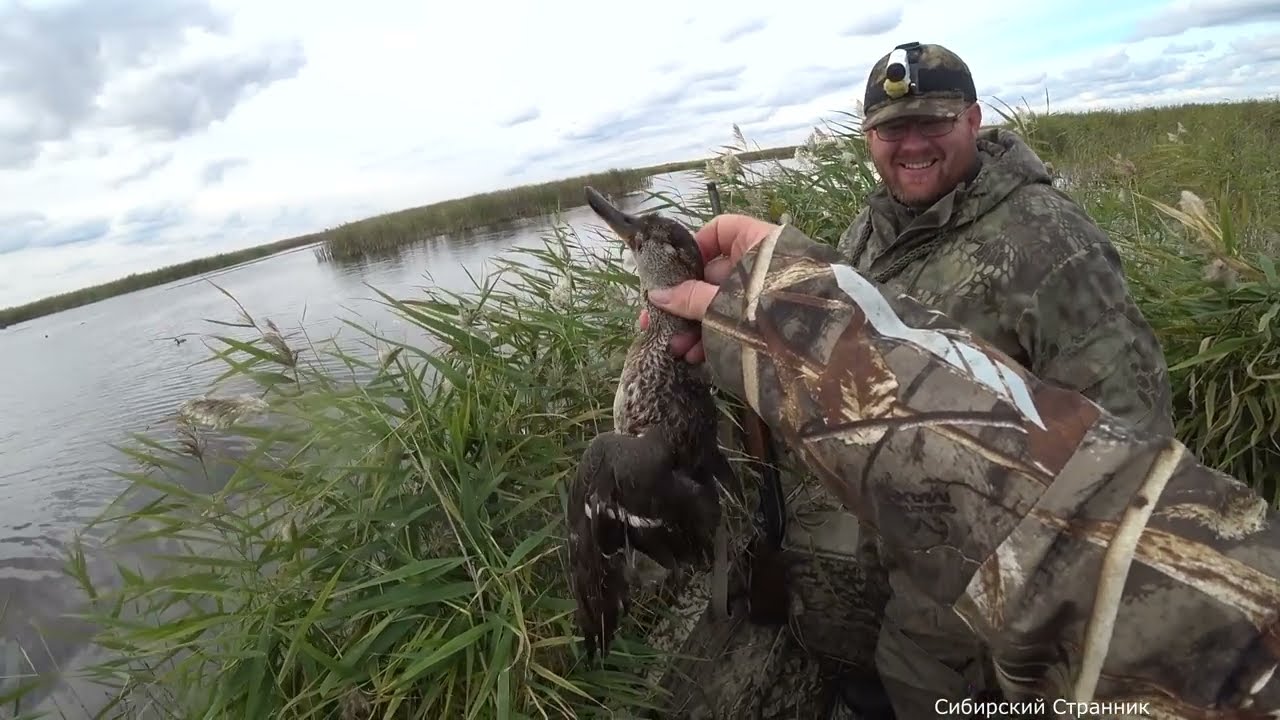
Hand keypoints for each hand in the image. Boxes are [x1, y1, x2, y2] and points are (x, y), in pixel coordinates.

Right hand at [637, 214, 778, 362]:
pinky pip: (736, 320)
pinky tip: (694, 356)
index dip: (694, 248)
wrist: (823, 353)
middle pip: (714, 272)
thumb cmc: (770, 313)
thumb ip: (689, 298)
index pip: (720, 230)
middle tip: (660, 320)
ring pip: (723, 301)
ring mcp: (767, 293)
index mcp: (758, 243)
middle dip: (685, 299)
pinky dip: (715, 334)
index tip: (673, 274)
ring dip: (695, 323)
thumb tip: (655, 295)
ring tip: (675, 347)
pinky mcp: (770, 320)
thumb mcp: (722, 303)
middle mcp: (763, 263)